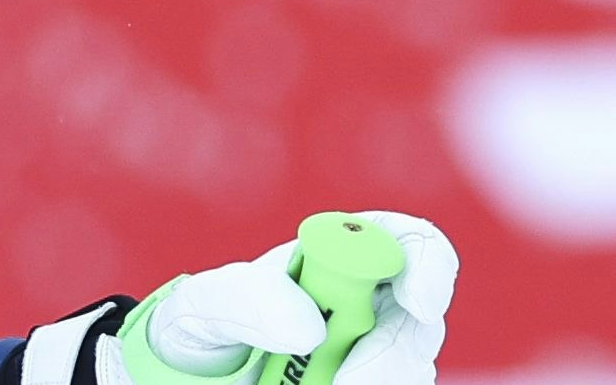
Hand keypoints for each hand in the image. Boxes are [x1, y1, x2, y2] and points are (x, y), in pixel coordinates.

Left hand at [16, 213, 457, 384]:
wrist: (187, 381)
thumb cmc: (204, 327)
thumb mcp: (205, 305)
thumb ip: (247, 299)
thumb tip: (309, 324)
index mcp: (341, 260)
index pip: (411, 243)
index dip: (428, 264)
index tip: (418, 299)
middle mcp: (370, 310)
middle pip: (419, 323)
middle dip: (397, 354)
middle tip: (352, 381)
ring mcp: (371, 360)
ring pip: (409, 372)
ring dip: (375, 380)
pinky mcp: (364, 384)